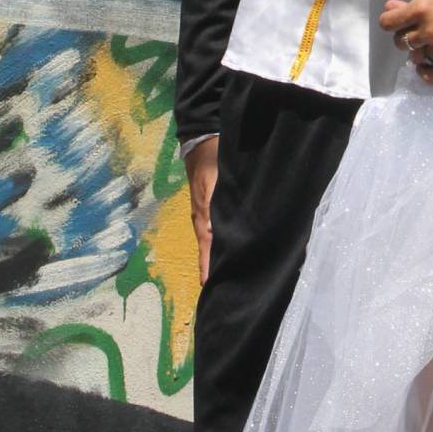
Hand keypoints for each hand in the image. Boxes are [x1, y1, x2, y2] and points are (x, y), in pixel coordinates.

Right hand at [184, 136, 218, 285]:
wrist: (203, 142)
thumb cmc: (211, 162)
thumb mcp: (215, 182)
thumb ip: (215, 206)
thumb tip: (218, 231)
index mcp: (202, 217)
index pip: (206, 249)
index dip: (208, 268)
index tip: (208, 288)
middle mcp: (203, 220)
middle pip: (208, 250)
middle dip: (213, 268)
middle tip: (223, 289)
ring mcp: (206, 215)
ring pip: (212, 242)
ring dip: (217, 257)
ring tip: (228, 276)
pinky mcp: (212, 208)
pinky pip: (215, 232)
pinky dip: (220, 244)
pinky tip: (229, 250)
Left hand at [381, 0, 432, 84]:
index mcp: (424, 5)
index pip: (390, 21)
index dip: (391, 20)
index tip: (396, 19)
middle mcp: (429, 30)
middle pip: (401, 41)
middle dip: (405, 35)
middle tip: (416, 31)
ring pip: (417, 58)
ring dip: (418, 52)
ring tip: (427, 46)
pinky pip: (432, 76)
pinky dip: (426, 72)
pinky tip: (429, 66)